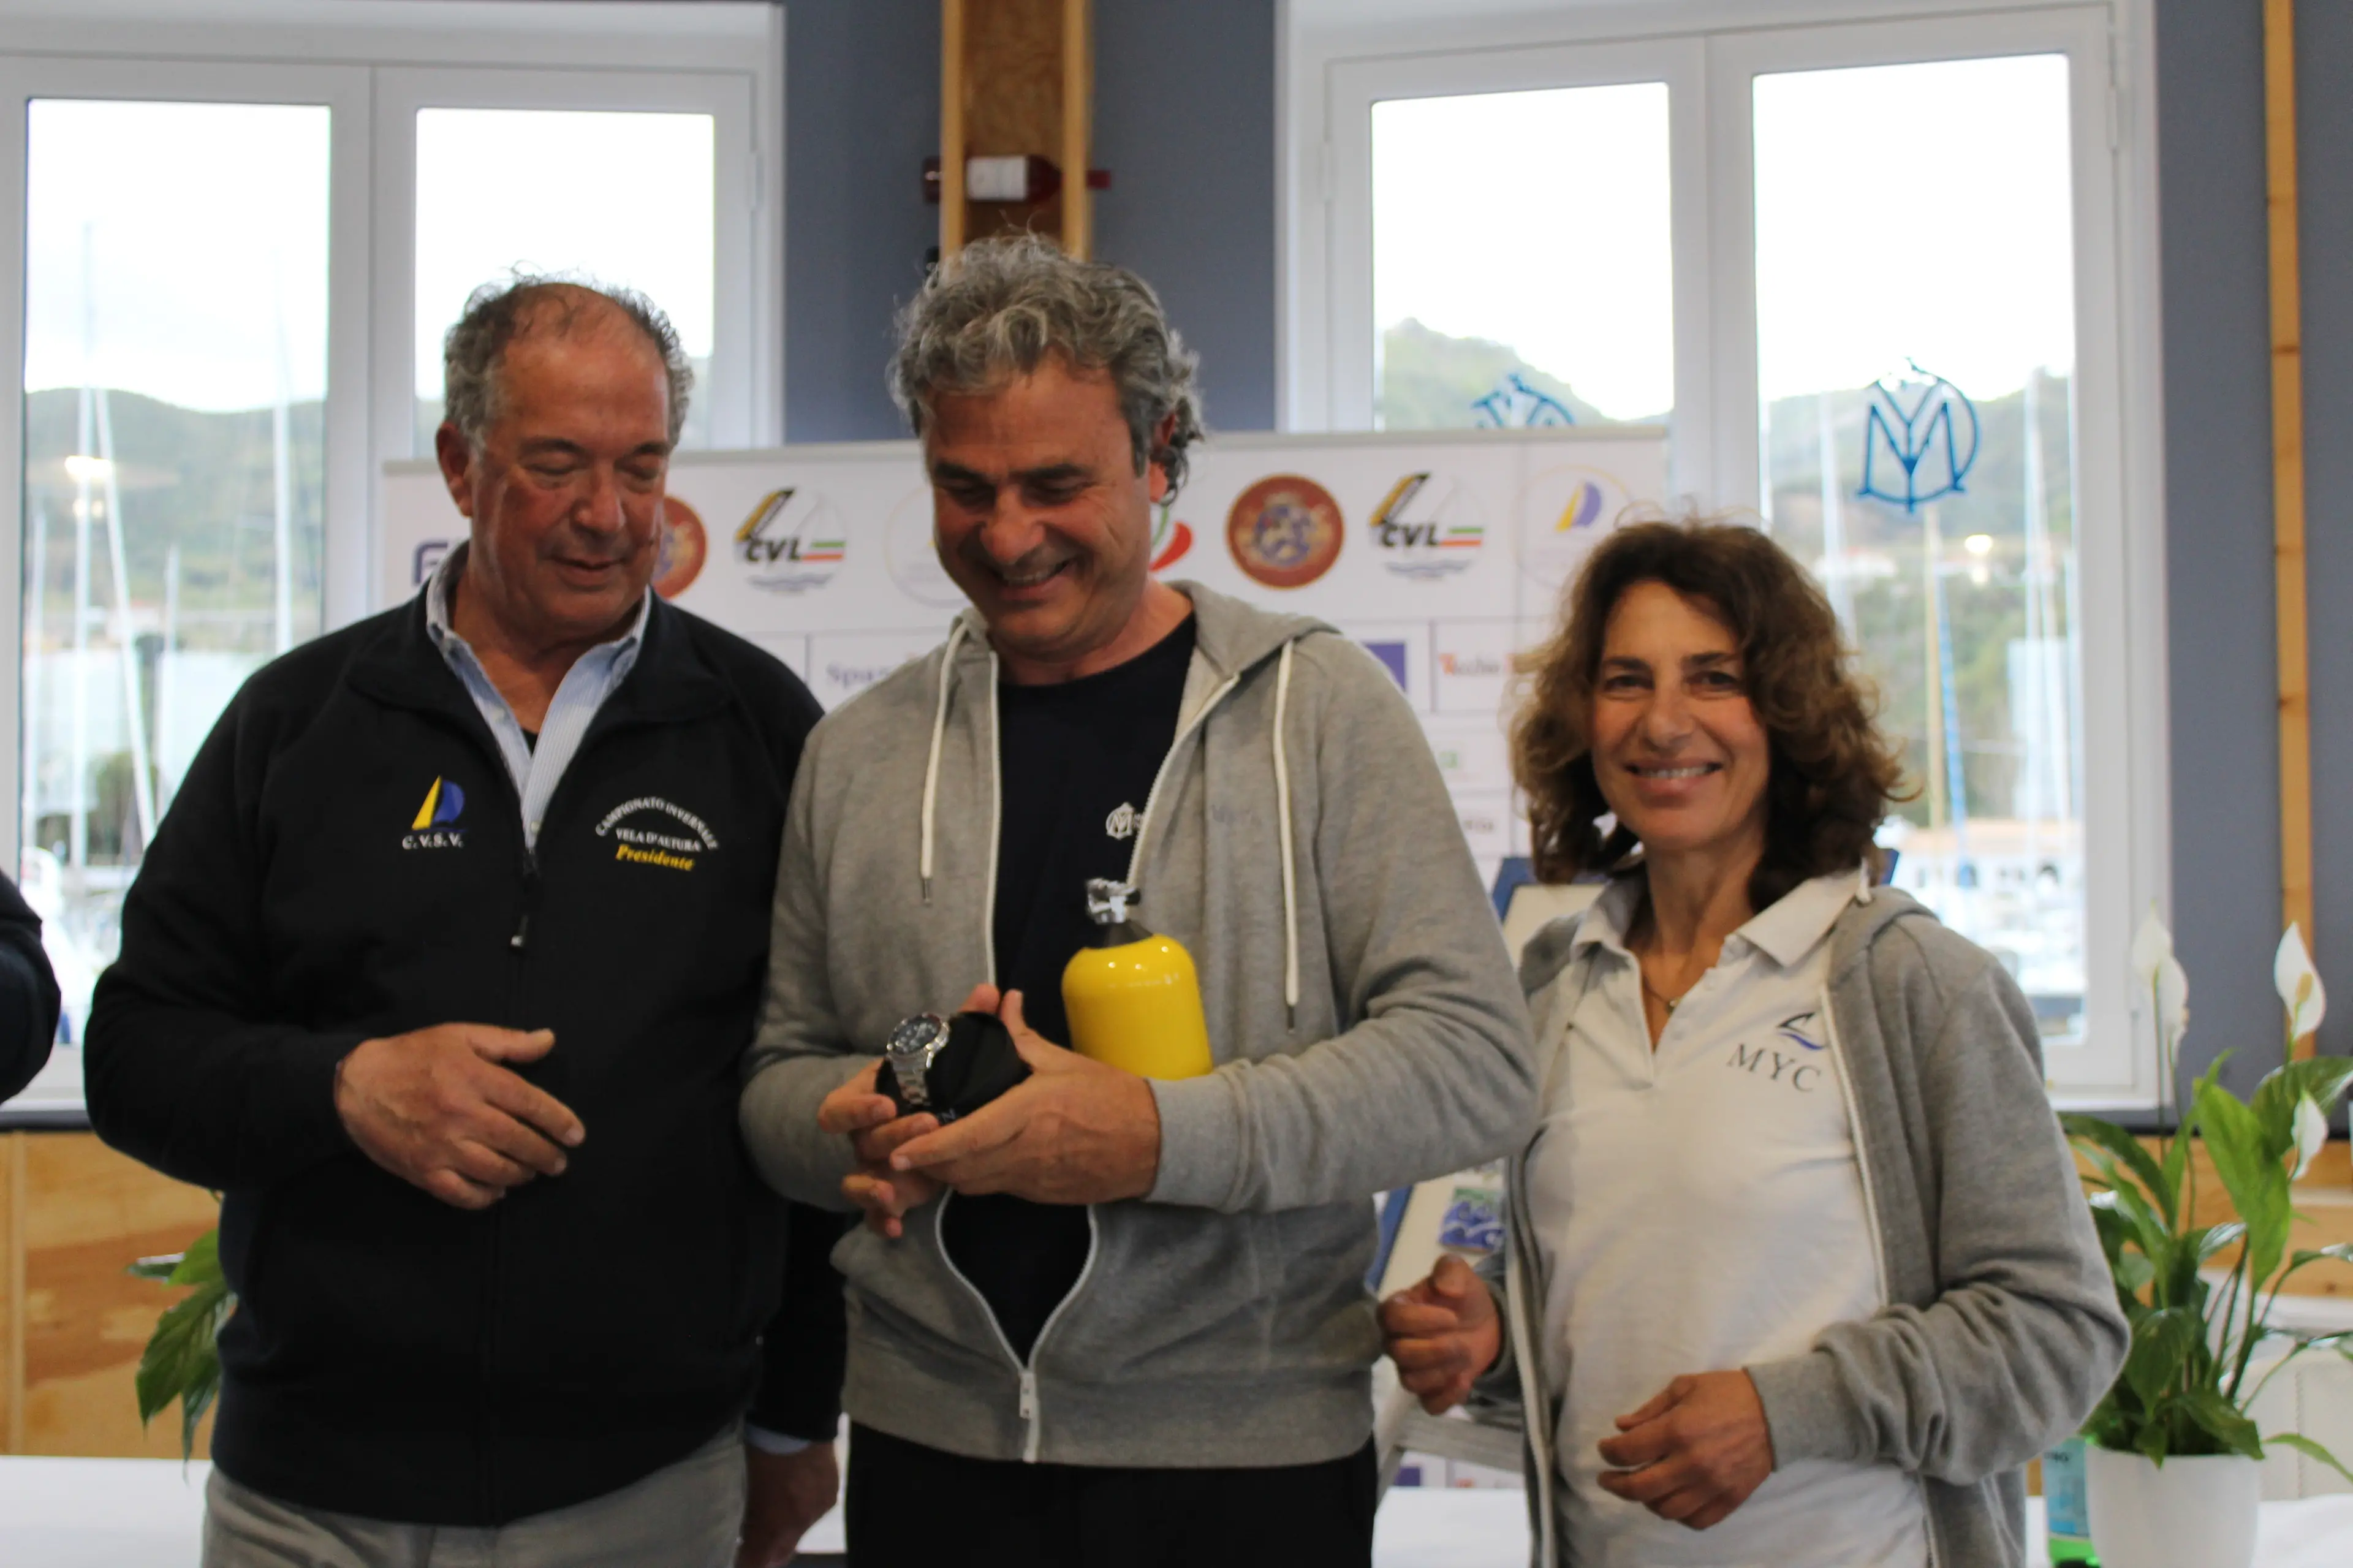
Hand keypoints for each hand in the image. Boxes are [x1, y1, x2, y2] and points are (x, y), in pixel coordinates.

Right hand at [334, 1025, 583, 1210]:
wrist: (355, 1085)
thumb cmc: (413, 1056)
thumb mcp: (460, 1036)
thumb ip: (507, 1042)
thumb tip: (549, 1040)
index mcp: (475, 1079)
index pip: (530, 1103)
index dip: (559, 1121)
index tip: (576, 1136)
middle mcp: (462, 1115)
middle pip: (518, 1141)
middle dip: (546, 1155)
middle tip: (559, 1162)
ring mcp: (442, 1147)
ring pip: (495, 1171)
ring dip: (521, 1175)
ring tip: (531, 1173)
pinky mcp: (423, 1171)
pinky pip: (462, 1194)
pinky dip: (485, 1197)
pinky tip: (497, 1190)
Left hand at [736, 1439, 838, 1566]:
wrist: (798, 1417)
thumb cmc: (763, 1450)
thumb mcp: (750, 1486)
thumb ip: (752, 1517)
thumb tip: (748, 1534)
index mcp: (774, 1523)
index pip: (758, 1560)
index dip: (749, 1562)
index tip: (740, 1561)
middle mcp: (799, 1523)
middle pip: (782, 1554)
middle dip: (766, 1554)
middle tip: (753, 1547)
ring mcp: (818, 1509)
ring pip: (799, 1534)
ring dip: (786, 1531)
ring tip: (775, 1515)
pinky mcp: (831, 1495)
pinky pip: (815, 1514)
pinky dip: (803, 1511)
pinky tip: (796, 1496)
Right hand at [818, 984, 1006, 1236]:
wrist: (940, 1117)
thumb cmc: (935, 1084)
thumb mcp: (950, 1057)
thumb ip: (968, 1025)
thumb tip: (994, 993)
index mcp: (868, 1098)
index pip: (839, 1106)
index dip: (855, 1107)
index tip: (885, 1101)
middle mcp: (864, 1135)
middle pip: (861, 1141)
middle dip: (891, 1136)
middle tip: (927, 1125)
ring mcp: (873, 1167)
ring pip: (858, 1181)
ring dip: (872, 1186)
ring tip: (893, 1191)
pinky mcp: (889, 1193)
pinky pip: (873, 1214)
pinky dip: (879, 1221)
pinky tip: (896, 1227)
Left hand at [886, 990, 1160, 1204]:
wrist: (1156, 1142)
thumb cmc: (1112, 1097)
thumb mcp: (1064, 1060)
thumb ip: (1022, 1036)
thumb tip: (1002, 1001)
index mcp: (1029, 1113)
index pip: (967, 1137)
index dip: (929, 1148)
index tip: (899, 1151)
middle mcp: (1026, 1152)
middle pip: (960, 1169)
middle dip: (928, 1163)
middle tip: (905, 1148)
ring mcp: (1033, 1179)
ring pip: (975, 1185)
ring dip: (951, 1172)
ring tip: (935, 1153)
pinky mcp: (1042, 1194)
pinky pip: (997, 1189)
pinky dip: (978, 1177)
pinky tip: (976, 1159)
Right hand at [1380, 1253, 1502, 1413]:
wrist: (1486, 1322)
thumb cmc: (1463, 1296)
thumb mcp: (1459, 1272)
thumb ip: (1449, 1270)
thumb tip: (1443, 1288)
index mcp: (1399, 1310)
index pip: (1391, 1318)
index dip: (1420, 1320)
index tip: (1452, 1317)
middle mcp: (1397, 1341)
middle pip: (1398, 1353)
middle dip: (1434, 1350)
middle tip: (1461, 1342)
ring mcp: (1412, 1369)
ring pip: (1410, 1381)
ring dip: (1442, 1372)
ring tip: (1466, 1357)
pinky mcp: (1431, 1391)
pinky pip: (1429, 1405)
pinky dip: (1447, 1397)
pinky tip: (1465, 1381)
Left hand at [1595, 1370, 1775, 1529]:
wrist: (1777, 1410)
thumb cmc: (1727, 1392)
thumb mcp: (1684, 1387)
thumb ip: (1650, 1410)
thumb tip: (1621, 1427)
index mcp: (1678, 1430)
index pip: (1627, 1451)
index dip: (1608, 1452)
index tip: (1606, 1449)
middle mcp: (1692, 1463)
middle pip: (1639, 1489)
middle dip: (1615, 1484)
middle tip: (1607, 1478)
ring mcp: (1712, 1485)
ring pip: (1666, 1510)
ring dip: (1646, 1501)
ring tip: (1641, 1488)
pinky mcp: (1730, 1498)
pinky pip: (1696, 1520)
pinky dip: (1678, 1515)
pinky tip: (1672, 1500)